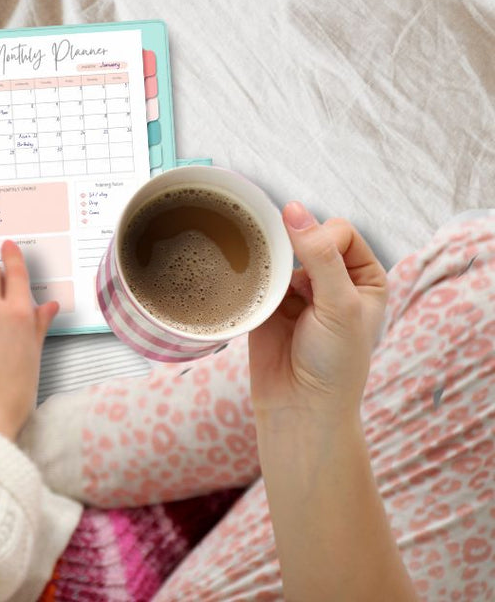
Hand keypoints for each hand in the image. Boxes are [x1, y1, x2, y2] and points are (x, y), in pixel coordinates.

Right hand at [249, 201, 387, 424]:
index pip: (339, 231)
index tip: (317, 279)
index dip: (323, 243)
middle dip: (294, 254)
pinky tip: (257, 296)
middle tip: (295, 288)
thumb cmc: (334, 365)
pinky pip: (257, 272)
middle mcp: (333, 279)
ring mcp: (299, 290)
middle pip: (306, 236)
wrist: (299, 408)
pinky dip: (254, 278)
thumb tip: (293, 209)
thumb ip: (319, 255)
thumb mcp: (338, 305)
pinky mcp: (269, 300)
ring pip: (279, 252)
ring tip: (276, 297)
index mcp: (364, 277)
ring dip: (273, 267)